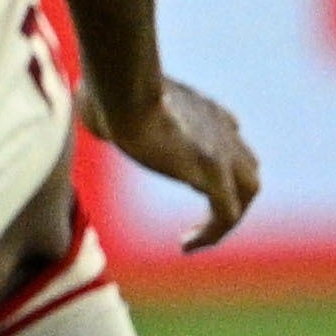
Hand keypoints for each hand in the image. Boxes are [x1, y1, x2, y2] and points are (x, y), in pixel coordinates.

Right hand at [82, 75, 259, 251]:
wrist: (123, 92)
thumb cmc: (105, 89)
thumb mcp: (104, 94)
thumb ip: (105, 105)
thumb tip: (88, 108)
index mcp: (201, 107)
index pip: (227, 131)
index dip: (215, 156)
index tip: (186, 177)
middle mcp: (221, 127)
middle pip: (246, 163)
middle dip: (231, 189)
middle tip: (202, 213)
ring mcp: (223, 151)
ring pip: (247, 190)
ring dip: (226, 215)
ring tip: (198, 236)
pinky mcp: (214, 175)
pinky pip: (227, 214)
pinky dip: (212, 233)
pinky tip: (186, 246)